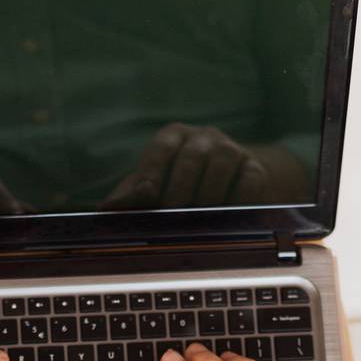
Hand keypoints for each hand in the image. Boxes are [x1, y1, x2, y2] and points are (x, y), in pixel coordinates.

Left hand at [102, 123, 272, 209]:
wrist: (228, 185)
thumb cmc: (178, 188)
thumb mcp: (152, 189)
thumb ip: (130, 197)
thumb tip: (105, 210)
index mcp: (172, 137)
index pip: (161, 150)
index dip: (153, 174)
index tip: (147, 200)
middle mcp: (202, 137)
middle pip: (192, 157)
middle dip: (180, 190)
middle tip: (172, 220)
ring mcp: (231, 149)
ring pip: (223, 163)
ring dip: (209, 195)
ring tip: (198, 223)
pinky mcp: (255, 168)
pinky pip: (250, 180)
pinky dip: (239, 200)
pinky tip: (228, 220)